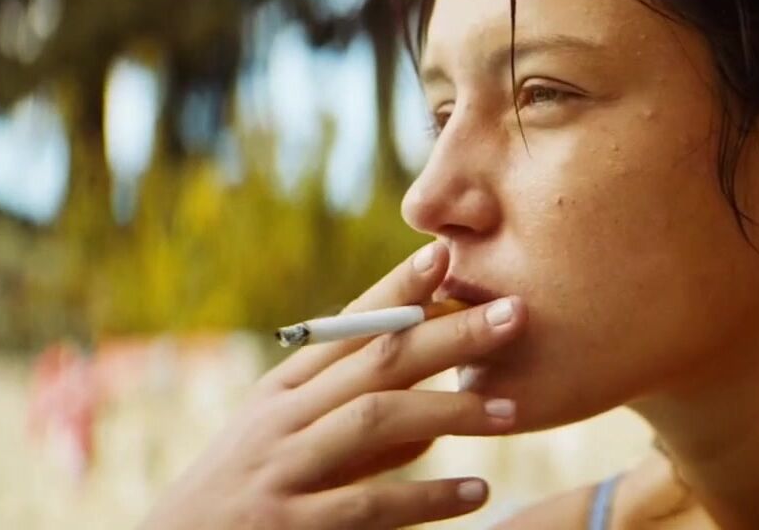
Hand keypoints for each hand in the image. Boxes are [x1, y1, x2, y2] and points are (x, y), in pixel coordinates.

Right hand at [140, 242, 526, 528]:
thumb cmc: (242, 496)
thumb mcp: (288, 446)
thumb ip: (358, 428)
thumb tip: (436, 419)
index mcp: (284, 389)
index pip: (348, 326)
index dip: (398, 289)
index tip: (446, 255)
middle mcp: (282, 417)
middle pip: (377, 361)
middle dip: (450, 333)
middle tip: (515, 312)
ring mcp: (284, 469)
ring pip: (375, 419)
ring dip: (450, 409)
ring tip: (510, 411)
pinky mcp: (290, 526)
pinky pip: (370, 505)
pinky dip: (428, 497)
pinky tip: (477, 493)